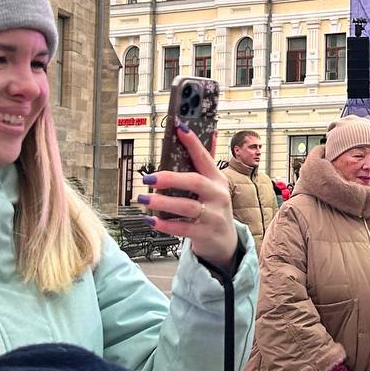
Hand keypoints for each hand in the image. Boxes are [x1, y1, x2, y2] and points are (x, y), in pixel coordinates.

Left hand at [140, 123, 237, 269]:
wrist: (224, 242)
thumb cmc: (213, 208)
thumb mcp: (214, 186)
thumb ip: (206, 163)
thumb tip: (211, 133)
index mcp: (217, 179)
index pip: (204, 157)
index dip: (192, 142)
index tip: (179, 128)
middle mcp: (217, 195)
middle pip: (195, 182)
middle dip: (171, 178)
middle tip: (149, 177)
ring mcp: (213, 216)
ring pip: (187, 207)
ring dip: (163, 203)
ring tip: (144, 199)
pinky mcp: (205, 233)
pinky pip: (183, 228)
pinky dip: (165, 225)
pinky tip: (151, 220)